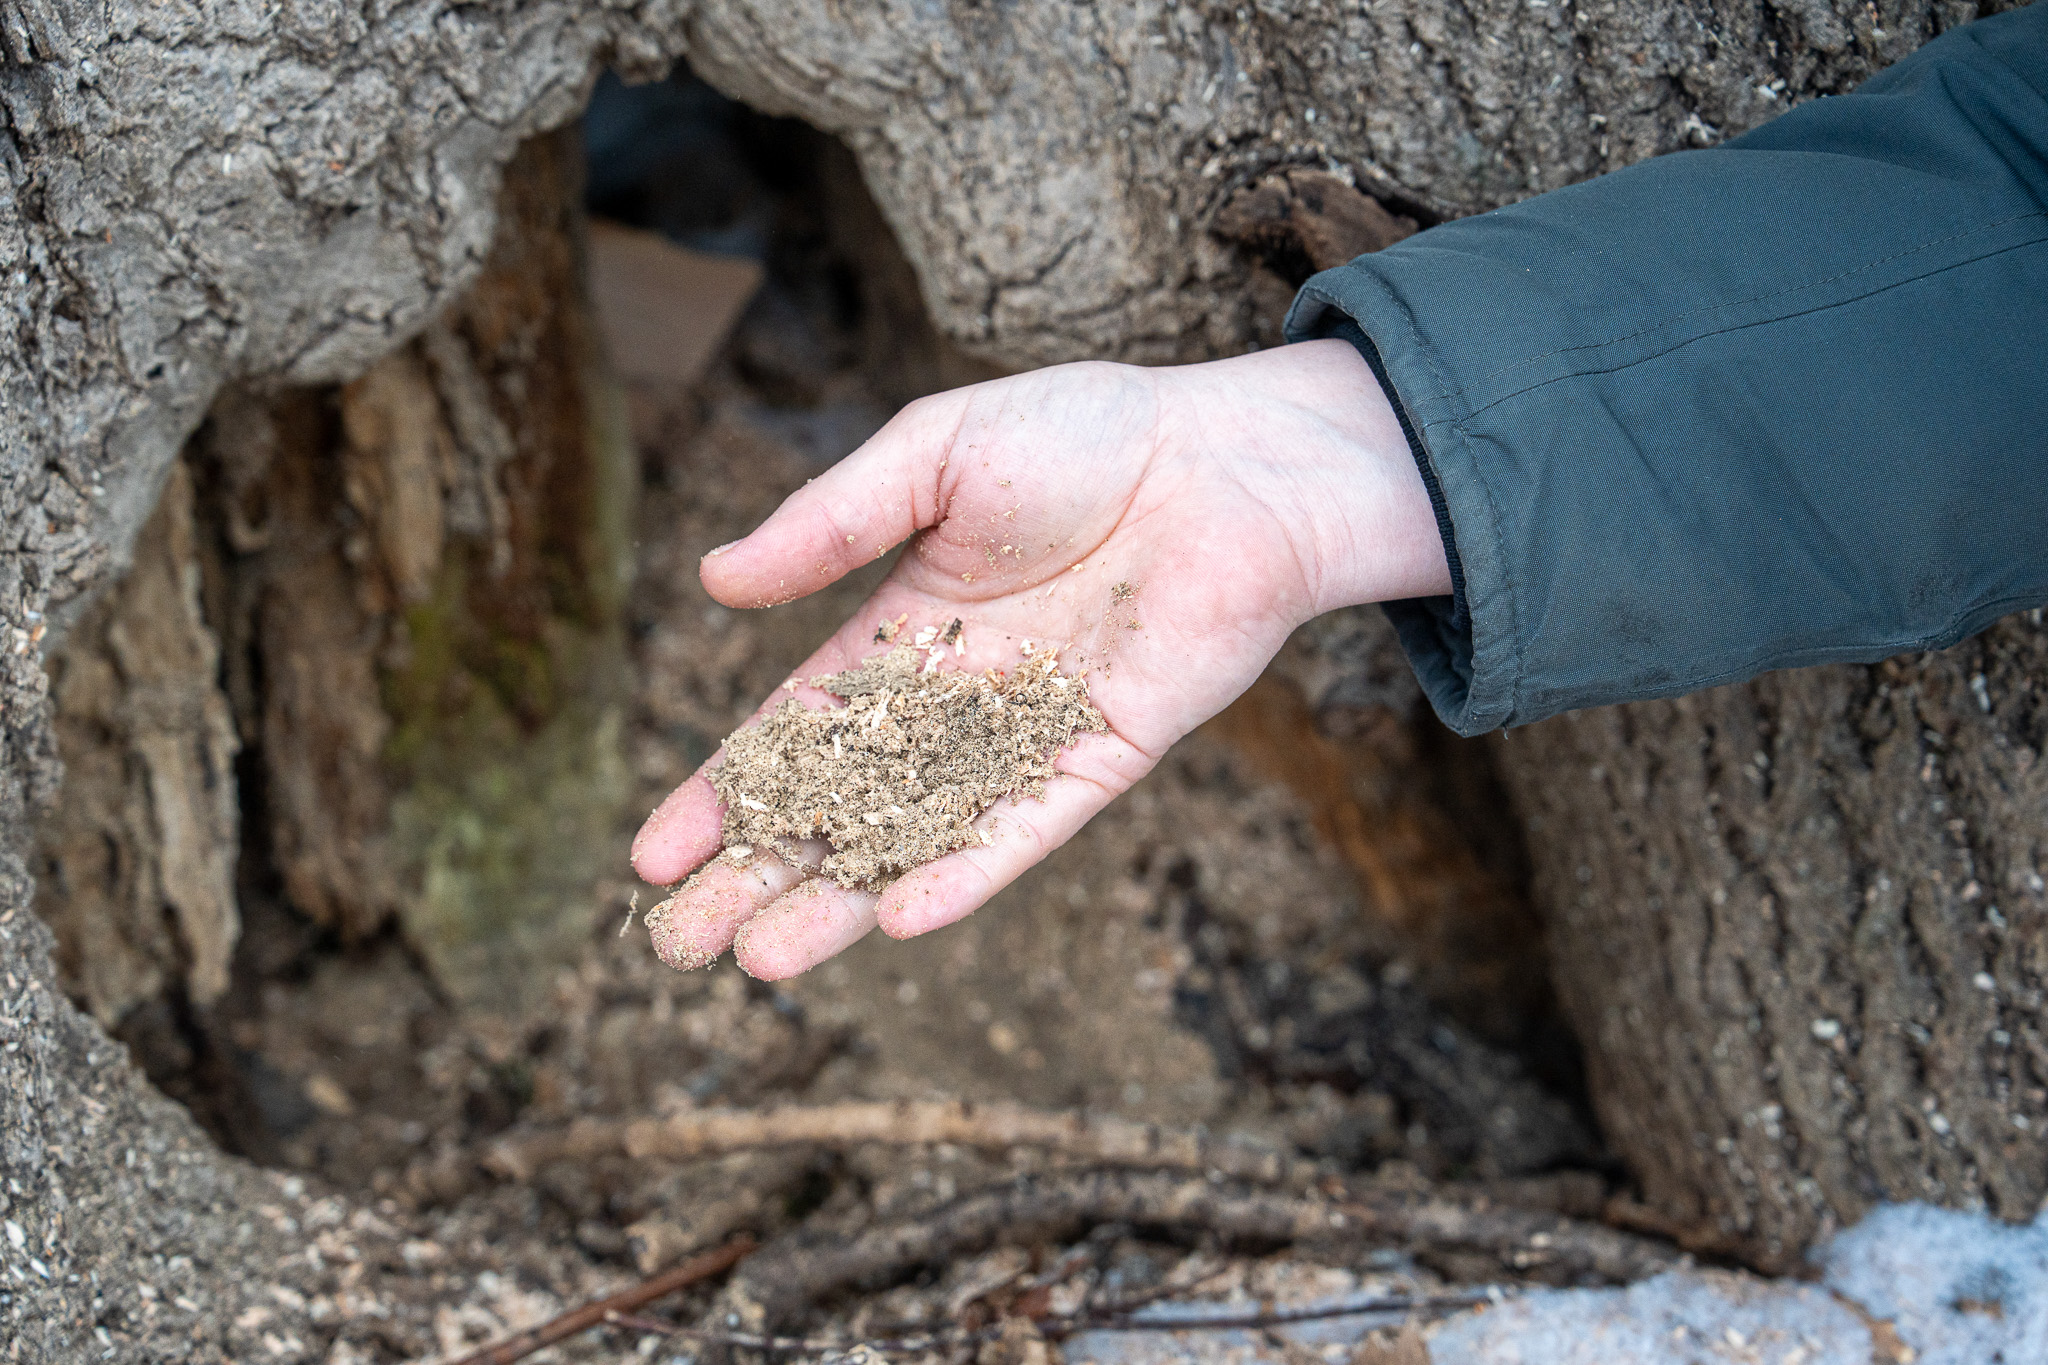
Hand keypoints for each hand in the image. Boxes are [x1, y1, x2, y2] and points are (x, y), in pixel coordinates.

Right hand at [631, 338, 1447, 978]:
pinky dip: (967, 875)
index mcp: (899, 630)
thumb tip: (714, 579)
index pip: (793, 731)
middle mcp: (953, 701)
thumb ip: (832, 523)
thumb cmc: (1083, 434)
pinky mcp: (1100, 762)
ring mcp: (1024, 739)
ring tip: (763, 961)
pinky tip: (900, 920)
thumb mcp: (933, 455)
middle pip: (838, 806)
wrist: (1226, 460)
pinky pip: (1025, 833)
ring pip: (917, 837)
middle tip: (682, 946)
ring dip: (844, 899)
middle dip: (760, 872)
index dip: (725, 793)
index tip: (653, 857)